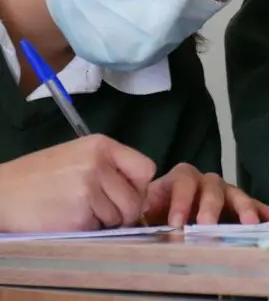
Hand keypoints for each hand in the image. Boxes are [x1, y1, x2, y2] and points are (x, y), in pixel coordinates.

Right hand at [0, 135, 154, 232]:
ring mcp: (87, 191)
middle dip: (124, 211)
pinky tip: (67, 219)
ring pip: (118, 217)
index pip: (146, 169)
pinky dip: (87, 230)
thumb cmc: (40, 175)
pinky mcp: (77, 217)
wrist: (0, 193)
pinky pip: (98, 230)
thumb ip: (111, 168)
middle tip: (101, 210)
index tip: (127, 193)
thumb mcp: (78, 156)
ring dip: (104, 221)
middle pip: (135, 198)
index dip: (139, 186)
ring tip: (78, 210)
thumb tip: (142, 195)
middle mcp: (98, 165)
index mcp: (101, 146)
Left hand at [143, 163, 268, 226]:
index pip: (182, 181)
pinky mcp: (235, 205)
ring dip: (242, 207)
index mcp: (177, 180)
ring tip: (250, 222)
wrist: (159, 217)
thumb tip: (137, 224)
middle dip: (211, 205)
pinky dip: (261, 209)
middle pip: (211, 186)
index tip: (176, 222)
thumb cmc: (151, 214)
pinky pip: (250, 204)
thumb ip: (141, 218)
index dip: (181, 199)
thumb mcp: (142, 214)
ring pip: (234, 193)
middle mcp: (203, 182)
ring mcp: (222, 192)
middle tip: (208, 224)